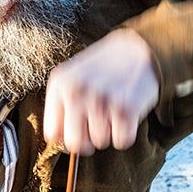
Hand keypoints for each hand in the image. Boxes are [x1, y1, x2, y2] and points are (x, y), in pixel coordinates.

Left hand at [43, 29, 158, 154]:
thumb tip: (57, 141)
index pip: (53, 133)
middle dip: (87, 140)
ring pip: (100, 142)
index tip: (76, 130)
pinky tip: (126, 114)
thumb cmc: (105, 66)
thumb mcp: (73, 76)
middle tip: (96, 125)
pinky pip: (122, 141)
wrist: (139, 47)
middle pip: (75, 143)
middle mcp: (77, 92)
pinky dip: (126, 133)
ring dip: (109, 133)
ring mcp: (101, 100)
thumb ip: (61, 105)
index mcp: (60, 84)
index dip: (66, 136)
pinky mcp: (126, 108)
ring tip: (113, 111)